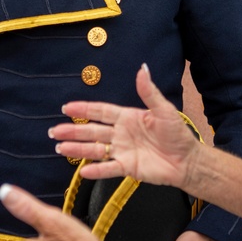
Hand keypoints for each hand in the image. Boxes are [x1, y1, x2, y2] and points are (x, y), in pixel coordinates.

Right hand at [51, 64, 200, 189]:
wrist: (187, 161)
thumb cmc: (177, 134)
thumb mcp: (164, 110)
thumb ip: (149, 92)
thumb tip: (142, 68)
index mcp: (127, 117)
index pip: (100, 112)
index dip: (83, 109)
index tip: (66, 108)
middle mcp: (121, 134)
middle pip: (91, 131)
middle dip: (72, 131)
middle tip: (54, 131)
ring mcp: (122, 151)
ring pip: (95, 149)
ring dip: (77, 149)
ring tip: (59, 148)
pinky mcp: (128, 168)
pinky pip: (108, 169)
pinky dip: (96, 171)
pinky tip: (82, 171)